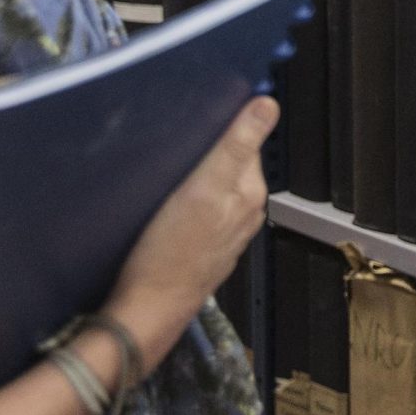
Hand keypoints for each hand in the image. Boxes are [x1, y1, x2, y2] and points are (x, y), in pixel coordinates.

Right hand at [107, 97, 278, 371]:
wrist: (147, 309)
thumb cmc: (171, 250)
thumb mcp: (203, 188)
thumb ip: (237, 146)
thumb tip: (268, 104)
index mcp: (251, 194)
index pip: (246, 144)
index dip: (225, 127)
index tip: (200, 114)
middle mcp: (246, 214)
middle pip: (232, 167)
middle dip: (211, 153)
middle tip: (179, 142)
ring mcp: (225, 236)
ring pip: (217, 191)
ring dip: (200, 178)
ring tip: (172, 170)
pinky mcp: (204, 250)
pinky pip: (203, 214)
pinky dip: (191, 202)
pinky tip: (170, 204)